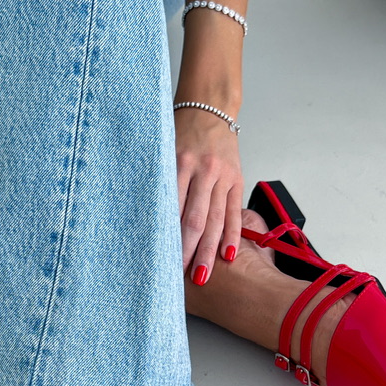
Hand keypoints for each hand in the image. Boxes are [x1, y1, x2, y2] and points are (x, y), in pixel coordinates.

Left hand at [174, 107, 243, 282]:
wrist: (209, 107)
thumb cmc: (180, 132)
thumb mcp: (164, 151)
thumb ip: (160, 181)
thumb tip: (149, 220)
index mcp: (180, 163)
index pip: (172, 207)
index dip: (166, 235)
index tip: (159, 258)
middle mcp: (203, 170)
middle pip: (195, 218)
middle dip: (187, 250)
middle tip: (179, 277)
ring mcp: (222, 176)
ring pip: (215, 219)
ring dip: (209, 250)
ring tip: (202, 274)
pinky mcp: (236, 179)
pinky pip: (234, 211)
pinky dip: (232, 234)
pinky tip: (228, 255)